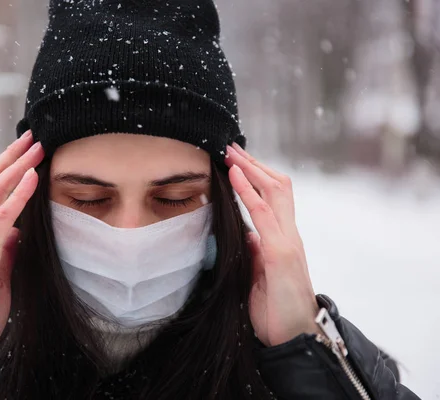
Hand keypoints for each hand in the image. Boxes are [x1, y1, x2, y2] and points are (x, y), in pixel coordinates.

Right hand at [0, 130, 43, 367]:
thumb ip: (5, 249)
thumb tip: (19, 231)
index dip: (5, 167)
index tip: (25, 150)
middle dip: (10, 157)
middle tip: (32, 136)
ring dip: (16, 167)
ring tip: (36, 148)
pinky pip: (1, 219)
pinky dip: (18, 196)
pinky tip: (32, 178)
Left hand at [225, 143, 319, 346]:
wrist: (295, 337)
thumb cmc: (276, 309)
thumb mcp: (261, 274)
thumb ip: (258, 251)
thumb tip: (248, 234)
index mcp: (283, 239)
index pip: (274, 197)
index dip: (257, 176)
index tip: (237, 160)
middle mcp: (289, 234)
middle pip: (277, 186)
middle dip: (254, 163)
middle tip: (231, 146)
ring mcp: (287, 241)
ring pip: (274, 192)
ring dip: (251, 168)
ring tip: (230, 153)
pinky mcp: (280, 253)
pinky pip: (264, 214)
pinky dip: (249, 191)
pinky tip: (235, 176)